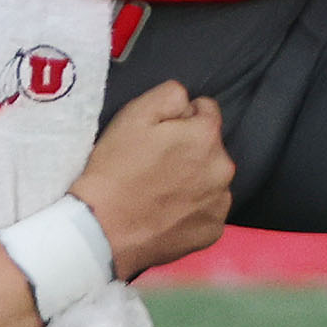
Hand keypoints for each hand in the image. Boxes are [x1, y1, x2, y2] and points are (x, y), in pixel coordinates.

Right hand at [70, 79, 234, 278]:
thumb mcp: (134, 114)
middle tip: (157, 164)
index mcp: (206, 135)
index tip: (159, 135)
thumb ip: (170, 94)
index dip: (181, 119)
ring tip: (161, 191)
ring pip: (212, 179)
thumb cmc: (116, 168)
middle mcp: (223, 168)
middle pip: (211, 147)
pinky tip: (168, 213)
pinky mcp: (213, 231)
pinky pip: (208, 210)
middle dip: (191, 149)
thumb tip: (188, 102)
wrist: (103, 228)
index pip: (207, 110)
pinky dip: (193, 210)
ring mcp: (220, 203)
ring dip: (195, 179)